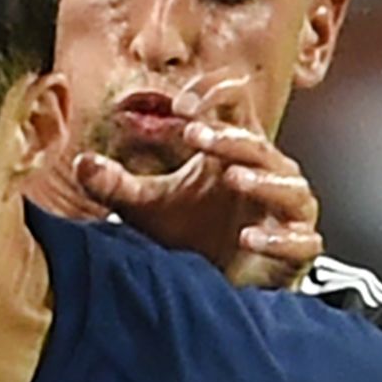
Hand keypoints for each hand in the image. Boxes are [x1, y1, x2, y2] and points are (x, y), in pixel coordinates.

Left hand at [72, 102, 321, 289]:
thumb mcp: (146, 209)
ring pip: (288, 184)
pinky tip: (248, 239)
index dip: (213, 94)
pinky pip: (300, 239)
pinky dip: (277, 239)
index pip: (234, 104)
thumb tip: (81, 164)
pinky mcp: (297, 248)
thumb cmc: (191, 238)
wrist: (214, 288)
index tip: (179, 105)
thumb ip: (114, 185)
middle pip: (256, 142)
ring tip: (232, 177)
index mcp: (232, 152)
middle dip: (226, 137)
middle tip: (193, 134)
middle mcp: (266, 173)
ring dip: (262, 178)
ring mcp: (286, 210)